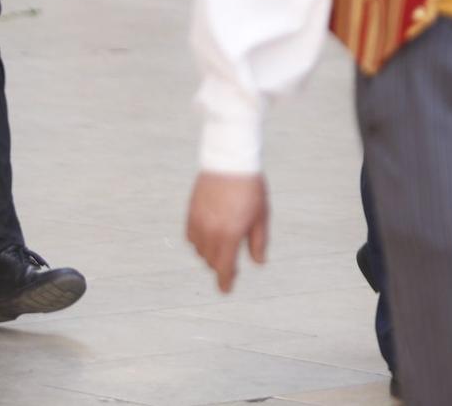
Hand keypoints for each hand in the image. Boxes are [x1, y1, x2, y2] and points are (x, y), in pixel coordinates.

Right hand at [185, 172, 269, 293]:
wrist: (229, 161)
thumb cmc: (250, 188)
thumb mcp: (261, 216)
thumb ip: (258, 242)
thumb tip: (258, 262)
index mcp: (229, 234)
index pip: (224, 267)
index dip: (225, 281)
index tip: (226, 290)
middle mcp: (210, 232)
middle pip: (212, 261)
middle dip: (221, 265)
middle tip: (231, 264)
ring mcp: (198, 223)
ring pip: (200, 251)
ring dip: (210, 253)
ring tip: (223, 245)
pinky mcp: (191, 214)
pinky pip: (191, 238)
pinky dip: (200, 242)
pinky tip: (210, 236)